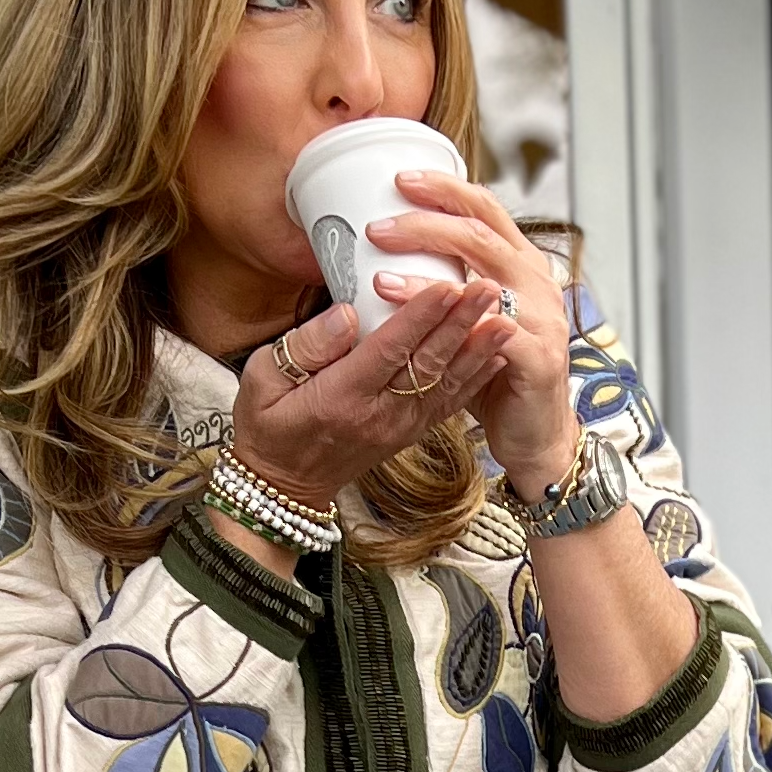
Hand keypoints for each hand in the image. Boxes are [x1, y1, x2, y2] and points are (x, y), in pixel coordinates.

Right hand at [229, 268, 519, 514]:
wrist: (283, 485)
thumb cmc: (269, 424)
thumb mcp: (263, 380)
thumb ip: (306, 346)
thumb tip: (348, 314)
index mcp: (341, 397)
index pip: (389, 350)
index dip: (421, 317)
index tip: (447, 285)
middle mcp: (378, 415)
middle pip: (428, 363)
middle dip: (462, 323)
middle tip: (490, 287)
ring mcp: (399, 426)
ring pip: (447, 382)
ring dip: (478, 348)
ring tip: (507, 314)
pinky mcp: (410, 432)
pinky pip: (448, 402)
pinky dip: (476, 377)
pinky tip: (498, 354)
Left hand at [364, 171, 577, 492]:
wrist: (535, 436)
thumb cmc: (496, 377)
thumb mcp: (469, 320)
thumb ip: (443, 287)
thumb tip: (386, 260)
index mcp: (520, 265)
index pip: (486, 209)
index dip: (446, 189)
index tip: (401, 179)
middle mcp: (536, 282)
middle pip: (481, 231)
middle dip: (427, 220)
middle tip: (377, 225)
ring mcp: (541, 317)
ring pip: (482, 274)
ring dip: (428, 268)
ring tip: (378, 264)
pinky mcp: (537, 355)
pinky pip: (488, 328)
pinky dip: (447, 318)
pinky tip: (412, 317)